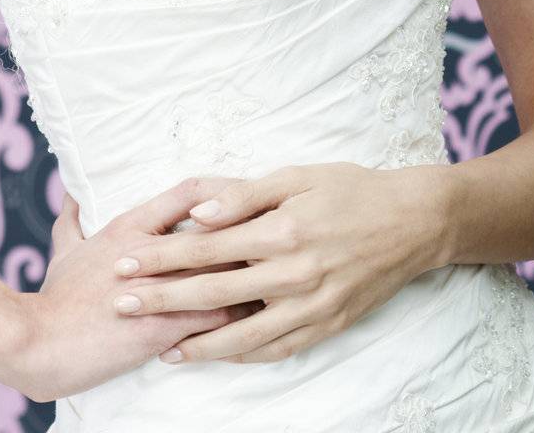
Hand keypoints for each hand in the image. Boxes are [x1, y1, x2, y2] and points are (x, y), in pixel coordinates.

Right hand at [12, 175, 261, 402]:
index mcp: (131, 226)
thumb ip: (73, 218)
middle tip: (285, 229)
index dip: (223, 190)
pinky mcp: (164, 327)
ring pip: (225, 272)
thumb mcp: (65, 247)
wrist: (40, 339)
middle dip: (254, 228)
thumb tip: (74, 193)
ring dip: (256, 275)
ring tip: (286, 275)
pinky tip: (265, 321)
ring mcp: (160, 289)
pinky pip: (216, 319)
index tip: (249, 193)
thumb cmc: (54, 295)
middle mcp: (152, 251)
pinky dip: (242, 318)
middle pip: (218, 228)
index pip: (189, 192)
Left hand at [107, 161, 446, 364]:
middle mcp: (294, 274)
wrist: (412, 222)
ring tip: (161, 348)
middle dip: (162, 300)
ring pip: (244, 335)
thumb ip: (243, 196)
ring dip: (198, 342)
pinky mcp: (329, 325)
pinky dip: (244, 356)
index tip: (125, 262)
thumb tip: (199, 212)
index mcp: (281, 231)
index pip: (206, 249)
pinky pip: (279, 349)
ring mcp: (312, 306)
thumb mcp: (295, 177)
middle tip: (121, 305)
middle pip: (214, 293)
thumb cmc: (348, 189)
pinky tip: (215, 354)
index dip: (161, 257)